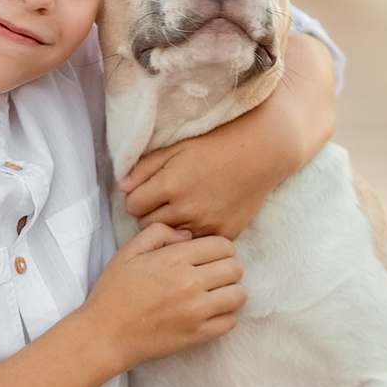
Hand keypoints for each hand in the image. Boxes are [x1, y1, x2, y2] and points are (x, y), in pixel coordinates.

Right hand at [81, 222, 246, 368]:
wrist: (104, 336)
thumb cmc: (112, 293)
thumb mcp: (127, 253)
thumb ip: (157, 233)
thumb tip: (188, 235)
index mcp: (173, 259)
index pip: (223, 245)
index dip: (220, 248)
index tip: (210, 256)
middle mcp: (190, 283)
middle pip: (236, 268)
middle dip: (228, 268)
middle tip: (213, 275)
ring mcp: (196, 311)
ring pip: (239, 295)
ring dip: (230, 292)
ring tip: (215, 294)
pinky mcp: (198, 335)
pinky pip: (231, 322)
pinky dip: (225, 316)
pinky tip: (210, 314)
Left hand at [119, 32, 336, 237]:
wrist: (263, 152)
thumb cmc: (217, 144)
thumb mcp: (176, 148)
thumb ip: (145, 167)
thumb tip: (123, 188)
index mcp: (171, 184)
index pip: (132, 206)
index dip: (138, 199)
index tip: (148, 193)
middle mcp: (187, 207)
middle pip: (147, 226)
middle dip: (151, 214)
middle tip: (165, 202)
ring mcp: (207, 223)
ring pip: (171, 238)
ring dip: (172, 226)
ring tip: (183, 211)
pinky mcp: (225, 233)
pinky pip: (196, 243)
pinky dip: (195, 233)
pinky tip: (201, 218)